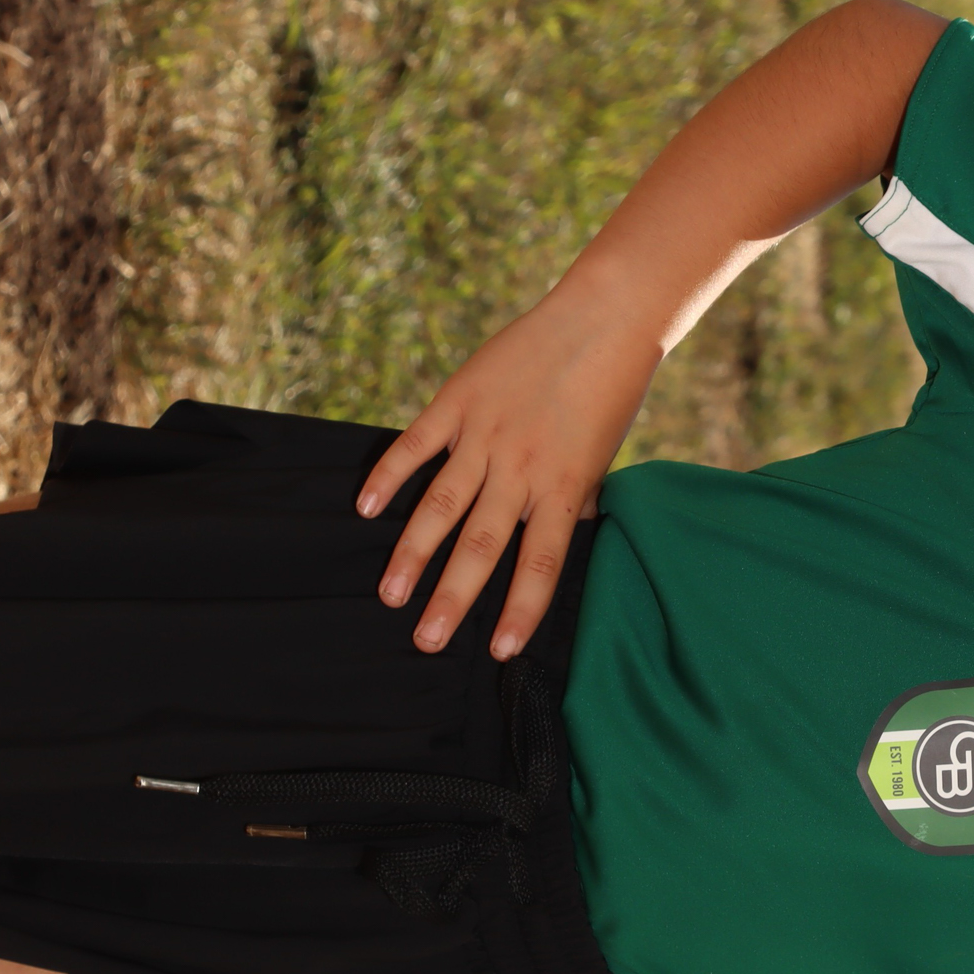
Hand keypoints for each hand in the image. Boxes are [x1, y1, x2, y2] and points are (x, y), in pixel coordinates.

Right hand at [356, 284, 661, 659]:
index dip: (520, 610)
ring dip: (413, 553)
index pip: (541, 564)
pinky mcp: (459, 400)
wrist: (601, 322)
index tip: (499, 651)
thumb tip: (564, 545)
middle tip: (425, 642)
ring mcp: (487, 434)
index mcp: (565, 488)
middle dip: (451, 598)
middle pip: (482, 545)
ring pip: (442, 504)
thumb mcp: (601, 459)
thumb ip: (576, 503)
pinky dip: (389, 476)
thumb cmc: (608, 397)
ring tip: (390, 595)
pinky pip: (417, 445)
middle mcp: (522, 468)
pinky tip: (365, 508)